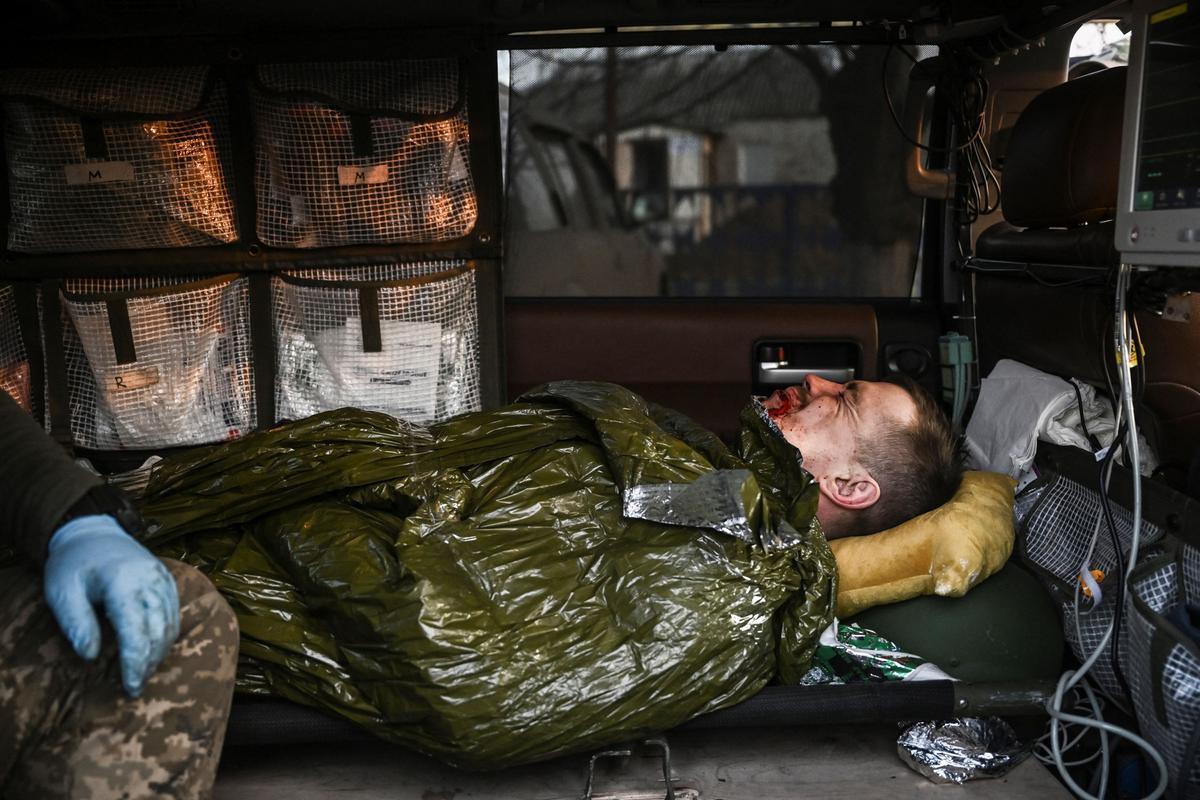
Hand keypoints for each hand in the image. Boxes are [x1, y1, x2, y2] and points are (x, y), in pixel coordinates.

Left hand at [44, 515, 180, 697]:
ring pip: (170, 624)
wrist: (92, 532)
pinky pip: (174, 614)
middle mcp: (150, 580)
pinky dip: (166, 636)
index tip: (130, 687)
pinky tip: (152, 651)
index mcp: (123, 582)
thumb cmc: (72, 565)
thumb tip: (91, 656)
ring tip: (142, 673)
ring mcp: (162, 579)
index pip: (137, 631)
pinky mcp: (167, 580)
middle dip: (148, 663)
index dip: (135, 663)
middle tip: (134, 687)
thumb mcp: (62, 592)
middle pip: (158, 631)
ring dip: (159, 653)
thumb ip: (76, 623)